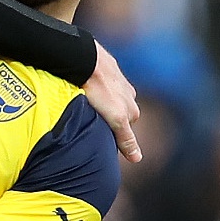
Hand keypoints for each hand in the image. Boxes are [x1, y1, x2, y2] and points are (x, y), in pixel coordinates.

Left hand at [83, 45, 145, 163]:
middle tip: (92, 124)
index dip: (113, 134)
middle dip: (108, 119)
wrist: (87, 61)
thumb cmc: (100, 89)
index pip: (125, 128)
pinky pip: (98, 84)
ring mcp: (115, 80)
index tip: (101, 138)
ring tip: (86, 108)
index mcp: (132, 106)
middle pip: (118, 112)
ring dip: (100, 103)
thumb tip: (137, 159)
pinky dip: (92, 90)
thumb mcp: (117, 118)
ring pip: (108, 98)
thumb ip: (126, 138)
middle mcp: (127, 93)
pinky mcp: (103, 69)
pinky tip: (82, 91)